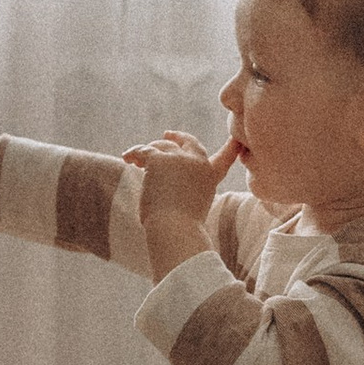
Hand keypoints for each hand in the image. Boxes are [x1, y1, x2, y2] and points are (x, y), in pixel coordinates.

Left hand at [124, 128, 237, 260]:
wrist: (174, 229)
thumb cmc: (182, 228)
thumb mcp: (194, 207)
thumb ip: (188, 191)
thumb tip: (166, 187)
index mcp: (210, 176)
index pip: (225, 157)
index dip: (231, 147)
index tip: (236, 140)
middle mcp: (198, 163)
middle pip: (189, 143)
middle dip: (178, 137)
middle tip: (167, 135)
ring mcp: (179, 159)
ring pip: (162, 146)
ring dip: (150, 150)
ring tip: (137, 158)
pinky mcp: (158, 160)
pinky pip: (143, 151)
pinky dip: (133, 153)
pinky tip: (126, 157)